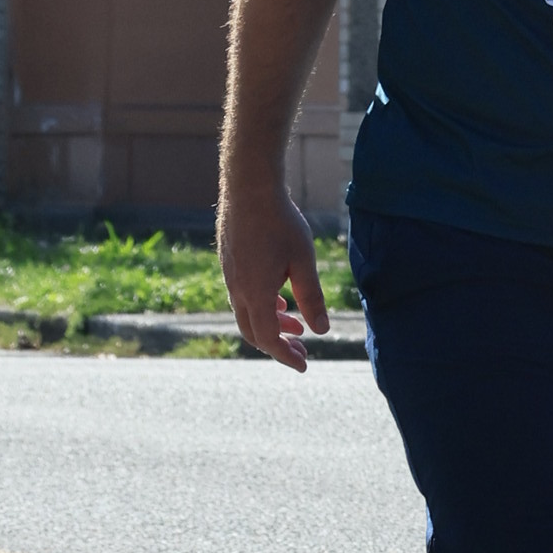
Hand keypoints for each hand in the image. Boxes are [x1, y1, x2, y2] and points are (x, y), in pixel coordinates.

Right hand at [218, 181, 331, 371]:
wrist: (249, 188)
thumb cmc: (280, 222)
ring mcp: (230, 276)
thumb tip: (322, 330)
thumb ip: (312, 297)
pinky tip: (280, 298)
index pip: (268, 338)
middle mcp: (238, 289)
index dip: (285, 355)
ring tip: (297, 325)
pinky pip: (243, 296)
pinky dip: (263, 306)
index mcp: (255, 293)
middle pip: (253, 332)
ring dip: (273, 323)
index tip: (304, 364)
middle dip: (278, 345)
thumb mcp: (303, 261)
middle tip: (302, 351)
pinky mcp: (230, 263)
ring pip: (248, 313)